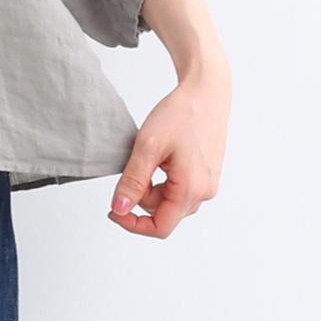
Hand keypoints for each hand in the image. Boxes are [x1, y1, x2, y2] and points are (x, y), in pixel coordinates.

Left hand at [107, 67, 230, 237]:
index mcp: (191, 190)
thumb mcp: (148, 145)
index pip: (160, 227)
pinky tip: (160, 156)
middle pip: (163, 213)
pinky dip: (163, 178)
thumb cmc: (180, 114)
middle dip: (141, 197)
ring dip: (152, 187)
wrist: (206, 92)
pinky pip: (180, 188)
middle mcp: (204, 193)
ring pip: (170, 200)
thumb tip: (119, 209)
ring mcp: (207, 185)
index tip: (112, 210)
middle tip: (130, 165)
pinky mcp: (206, 175)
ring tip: (147, 155)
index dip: (133, 224)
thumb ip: (133, 180)